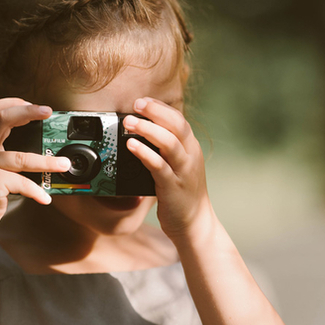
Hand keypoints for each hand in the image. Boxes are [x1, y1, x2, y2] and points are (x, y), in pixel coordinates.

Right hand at [0, 98, 70, 229]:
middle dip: (28, 112)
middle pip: (3, 119)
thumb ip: (6, 152)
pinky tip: (46, 198)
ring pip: (21, 158)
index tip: (36, 105)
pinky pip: (22, 184)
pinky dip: (37, 191)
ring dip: (47, 162)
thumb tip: (42, 147)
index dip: (14, 102)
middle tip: (49, 111)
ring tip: (64, 164)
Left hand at [122, 97, 215, 239]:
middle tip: (135, 105)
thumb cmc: (182, 194)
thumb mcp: (179, 166)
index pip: (178, 119)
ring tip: (129, 122)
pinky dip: (144, 153)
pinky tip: (131, 145)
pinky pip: (159, 166)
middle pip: (176, 125)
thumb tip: (143, 133)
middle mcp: (190, 156)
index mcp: (191, 148)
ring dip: (147, 129)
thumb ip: (166, 149)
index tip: (142, 101)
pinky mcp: (172, 187)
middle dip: (155, 111)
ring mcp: (182, 171)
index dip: (160, 107)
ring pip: (169, 142)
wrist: (195, 224)